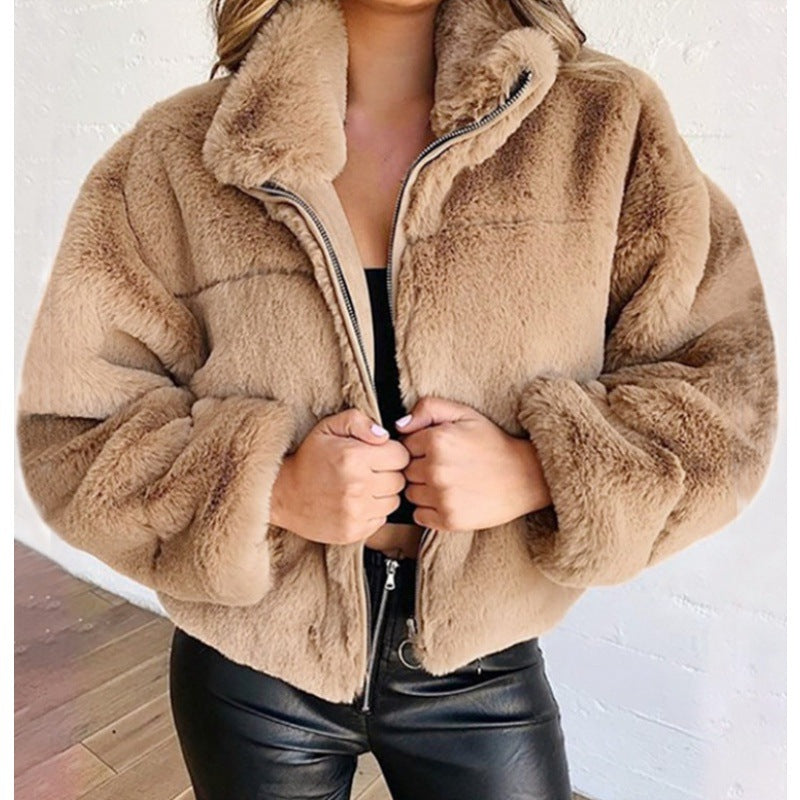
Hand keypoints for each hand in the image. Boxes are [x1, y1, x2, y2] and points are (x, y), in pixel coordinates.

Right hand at [270, 408, 409, 544]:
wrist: (282, 494)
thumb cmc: (308, 458)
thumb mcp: (328, 428)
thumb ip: (359, 422)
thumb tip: (384, 436)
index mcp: (354, 457)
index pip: (401, 456)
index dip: (392, 453)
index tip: (379, 455)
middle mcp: (357, 486)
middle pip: (400, 480)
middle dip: (388, 473)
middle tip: (369, 471)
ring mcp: (355, 512)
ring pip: (394, 501)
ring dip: (383, 494)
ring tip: (362, 487)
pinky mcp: (353, 531)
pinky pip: (382, 520)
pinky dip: (373, 511)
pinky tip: (356, 502)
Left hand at [394, 395, 551, 530]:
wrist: (526, 476)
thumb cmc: (493, 444)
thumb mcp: (464, 414)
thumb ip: (428, 408)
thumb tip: (399, 426)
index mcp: (437, 440)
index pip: (404, 446)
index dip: (419, 448)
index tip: (437, 451)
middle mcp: (436, 469)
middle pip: (406, 471)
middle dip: (420, 468)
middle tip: (444, 467)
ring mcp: (442, 496)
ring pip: (411, 494)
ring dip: (423, 490)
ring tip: (448, 483)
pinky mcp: (449, 519)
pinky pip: (419, 516)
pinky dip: (429, 510)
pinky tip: (449, 499)